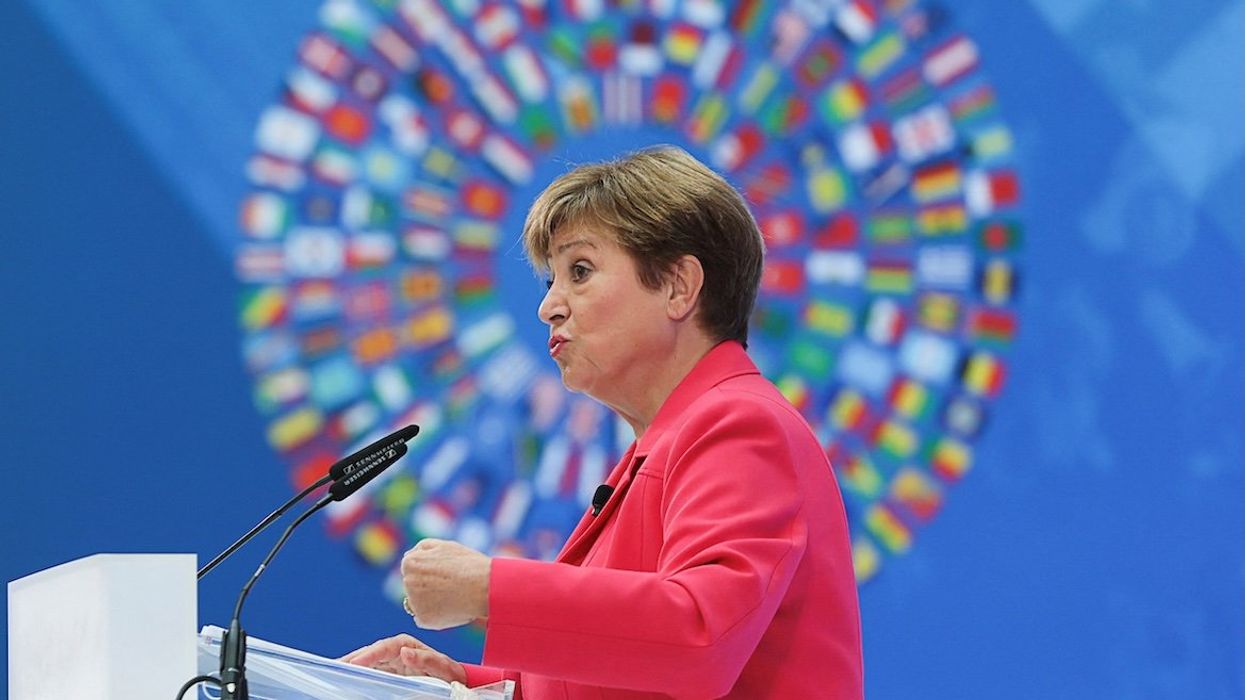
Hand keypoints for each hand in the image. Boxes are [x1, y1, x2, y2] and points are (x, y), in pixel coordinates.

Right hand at [340, 633, 466, 682]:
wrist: (454, 680)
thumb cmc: (450, 673)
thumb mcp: (442, 667)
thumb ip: (426, 659)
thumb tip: (404, 651)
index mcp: (407, 644)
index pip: (383, 647)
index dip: (368, 655)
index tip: (354, 663)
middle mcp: (396, 649)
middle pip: (370, 652)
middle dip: (352, 659)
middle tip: (334, 667)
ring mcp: (390, 660)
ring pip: (367, 661)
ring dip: (352, 665)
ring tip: (334, 672)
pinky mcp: (388, 671)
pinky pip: (370, 670)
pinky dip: (358, 673)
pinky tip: (347, 678)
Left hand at [402, 538, 491, 629]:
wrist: (486, 587)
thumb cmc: (468, 564)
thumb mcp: (444, 545)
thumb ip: (421, 549)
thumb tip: (408, 557)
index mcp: (410, 563)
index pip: (411, 568)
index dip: (429, 570)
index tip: (445, 572)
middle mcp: (408, 582)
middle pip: (413, 586)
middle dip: (426, 586)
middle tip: (449, 585)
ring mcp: (414, 602)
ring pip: (418, 603)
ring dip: (430, 601)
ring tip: (452, 595)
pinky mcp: (423, 619)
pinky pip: (424, 619)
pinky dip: (435, 617)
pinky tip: (450, 608)